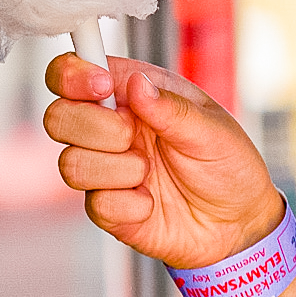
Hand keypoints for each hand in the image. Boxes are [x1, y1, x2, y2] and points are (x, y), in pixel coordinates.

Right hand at [43, 53, 283, 268]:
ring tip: (151, 174)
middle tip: (133, 136)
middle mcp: (109, 130)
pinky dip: (131, 206)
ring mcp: (104, 170)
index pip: (72, 73)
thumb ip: (172, 108)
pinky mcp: (107, 209)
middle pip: (57, 117)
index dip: (71, 75)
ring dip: (118, 170)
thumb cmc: (228, 166)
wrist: (238, 223)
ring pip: (70, 163)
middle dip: (96, 128)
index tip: (101, 87)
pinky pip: (96, 205)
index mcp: (132, 96)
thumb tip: (137, 83)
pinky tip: (152, 204)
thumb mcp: (213, 131)